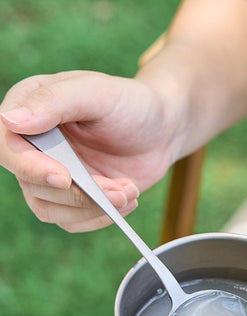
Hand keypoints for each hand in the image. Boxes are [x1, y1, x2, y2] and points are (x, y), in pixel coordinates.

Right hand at [0, 71, 182, 231]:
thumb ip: (55, 101)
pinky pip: (72, 221)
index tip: (65, 178)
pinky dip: (100, 217)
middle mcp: (34, 146)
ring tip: (128, 192)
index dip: (31, 168)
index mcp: (30, 110)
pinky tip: (127, 199)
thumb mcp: (98, 92)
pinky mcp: (72, 197)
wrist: (162, 130)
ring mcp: (52, 174)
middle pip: (31, 184)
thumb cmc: (130, 103)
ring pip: (49, 209)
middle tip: (120, 190)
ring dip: (91, 209)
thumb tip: (11, 120)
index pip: (9, 146)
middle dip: (78, 194)